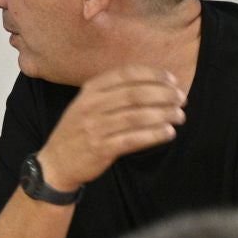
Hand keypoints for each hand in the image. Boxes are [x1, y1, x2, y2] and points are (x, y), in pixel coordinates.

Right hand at [35, 66, 185, 189]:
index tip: (172, 80)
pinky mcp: (101, 149)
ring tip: (179, 116)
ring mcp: (95, 128)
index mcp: (89, 91)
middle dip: (164, 95)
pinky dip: (154, 135)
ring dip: (164, 115)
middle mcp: (91, 106)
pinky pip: (133, 139)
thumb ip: (113, 92)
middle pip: (135, 94)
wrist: (56, 163)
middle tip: (182, 99)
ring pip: (137, 116)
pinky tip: (168, 133)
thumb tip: (155, 84)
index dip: (153, 75)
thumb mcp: (87, 104)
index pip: (126, 74)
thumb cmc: (79, 131)